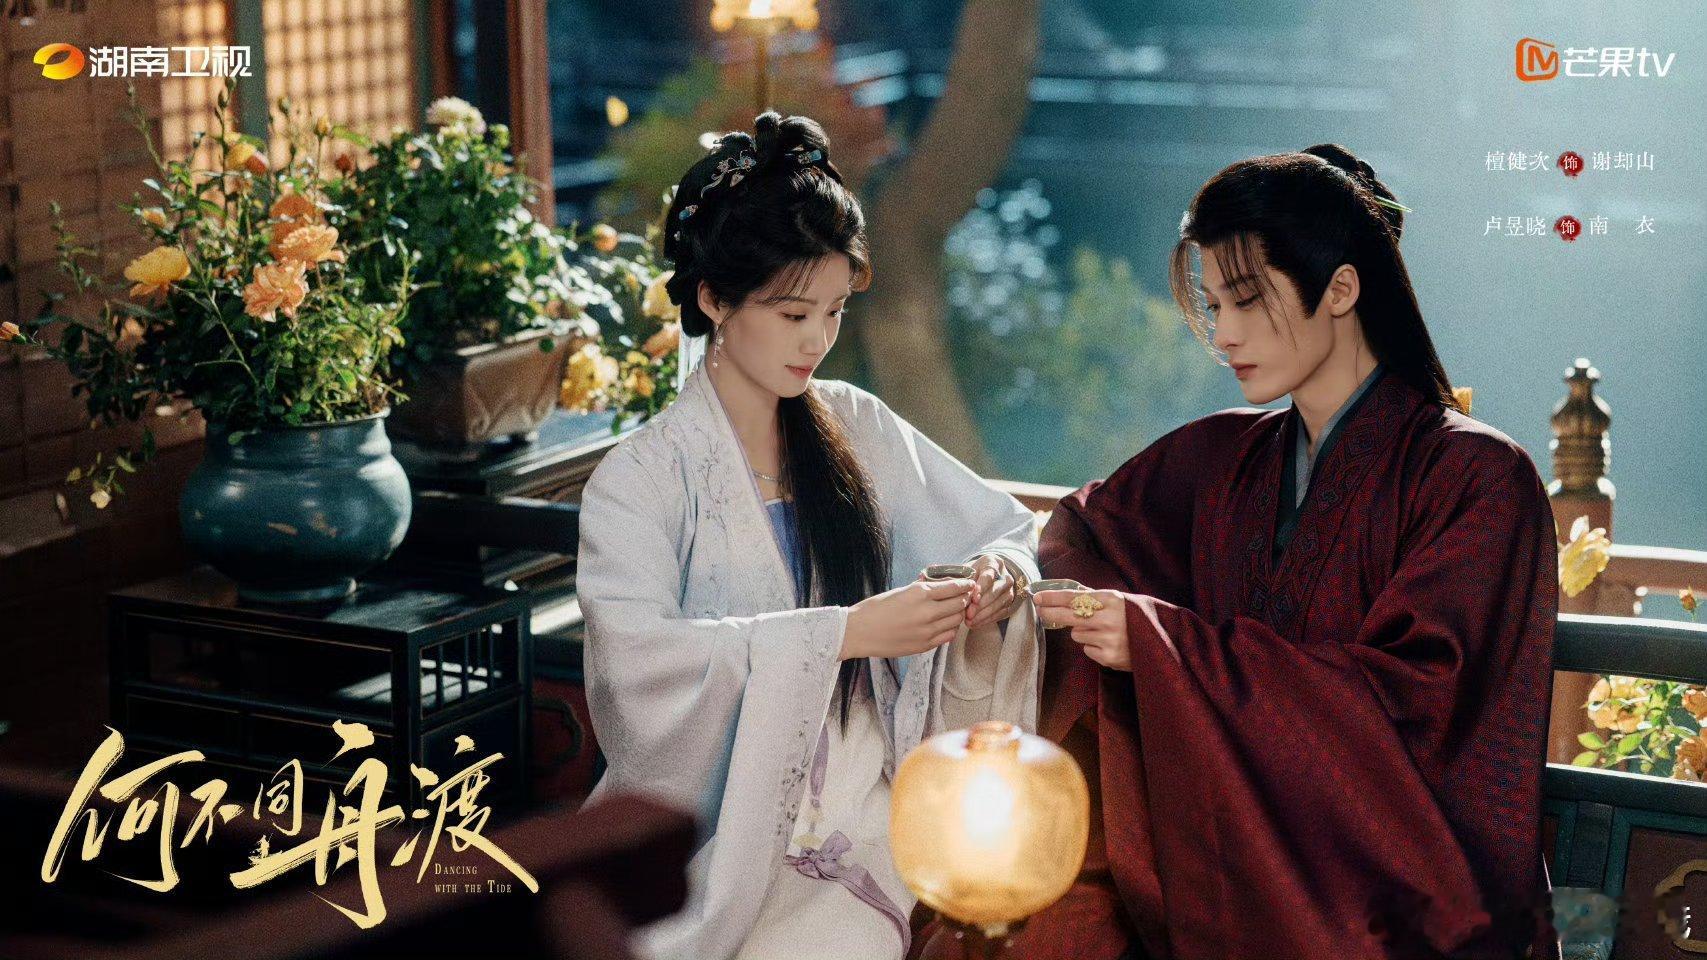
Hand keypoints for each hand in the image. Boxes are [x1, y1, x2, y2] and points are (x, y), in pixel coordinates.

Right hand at [842, 578, 974, 659]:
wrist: (858, 633)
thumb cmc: (874, 609)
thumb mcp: (900, 591)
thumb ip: (922, 590)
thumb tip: (941, 585)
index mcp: (919, 593)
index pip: (954, 587)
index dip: (965, 585)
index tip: (969, 584)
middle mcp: (927, 611)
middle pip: (959, 604)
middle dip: (964, 599)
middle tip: (964, 597)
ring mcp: (927, 631)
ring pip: (956, 620)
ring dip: (958, 614)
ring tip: (953, 610)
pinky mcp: (924, 645)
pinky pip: (948, 636)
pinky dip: (950, 628)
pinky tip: (944, 624)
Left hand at [960, 554, 1017, 629]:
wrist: (990, 577)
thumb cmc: (974, 573)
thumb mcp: (967, 570)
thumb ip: (960, 578)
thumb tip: (947, 586)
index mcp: (993, 563)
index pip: (988, 577)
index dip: (981, 588)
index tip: (972, 599)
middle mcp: (1005, 577)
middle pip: (993, 592)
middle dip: (980, 605)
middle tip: (968, 615)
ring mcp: (1009, 591)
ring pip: (997, 605)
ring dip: (982, 615)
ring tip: (969, 622)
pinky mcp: (1009, 603)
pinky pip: (999, 613)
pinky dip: (987, 620)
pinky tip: (975, 624)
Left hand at [1033, 589, 1129, 670]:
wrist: (1164, 641)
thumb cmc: (1138, 617)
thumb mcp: (1121, 600)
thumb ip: (1096, 597)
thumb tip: (1071, 591)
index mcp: (1112, 600)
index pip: (1075, 597)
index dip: (1053, 597)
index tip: (1037, 597)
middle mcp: (1109, 619)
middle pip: (1068, 616)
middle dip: (1050, 612)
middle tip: (1040, 610)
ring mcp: (1109, 640)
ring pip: (1076, 634)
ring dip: (1083, 632)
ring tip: (1103, 631)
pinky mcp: (1110, 658)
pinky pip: (1087, 649)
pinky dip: (1093, 647)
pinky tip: (1109, 644)